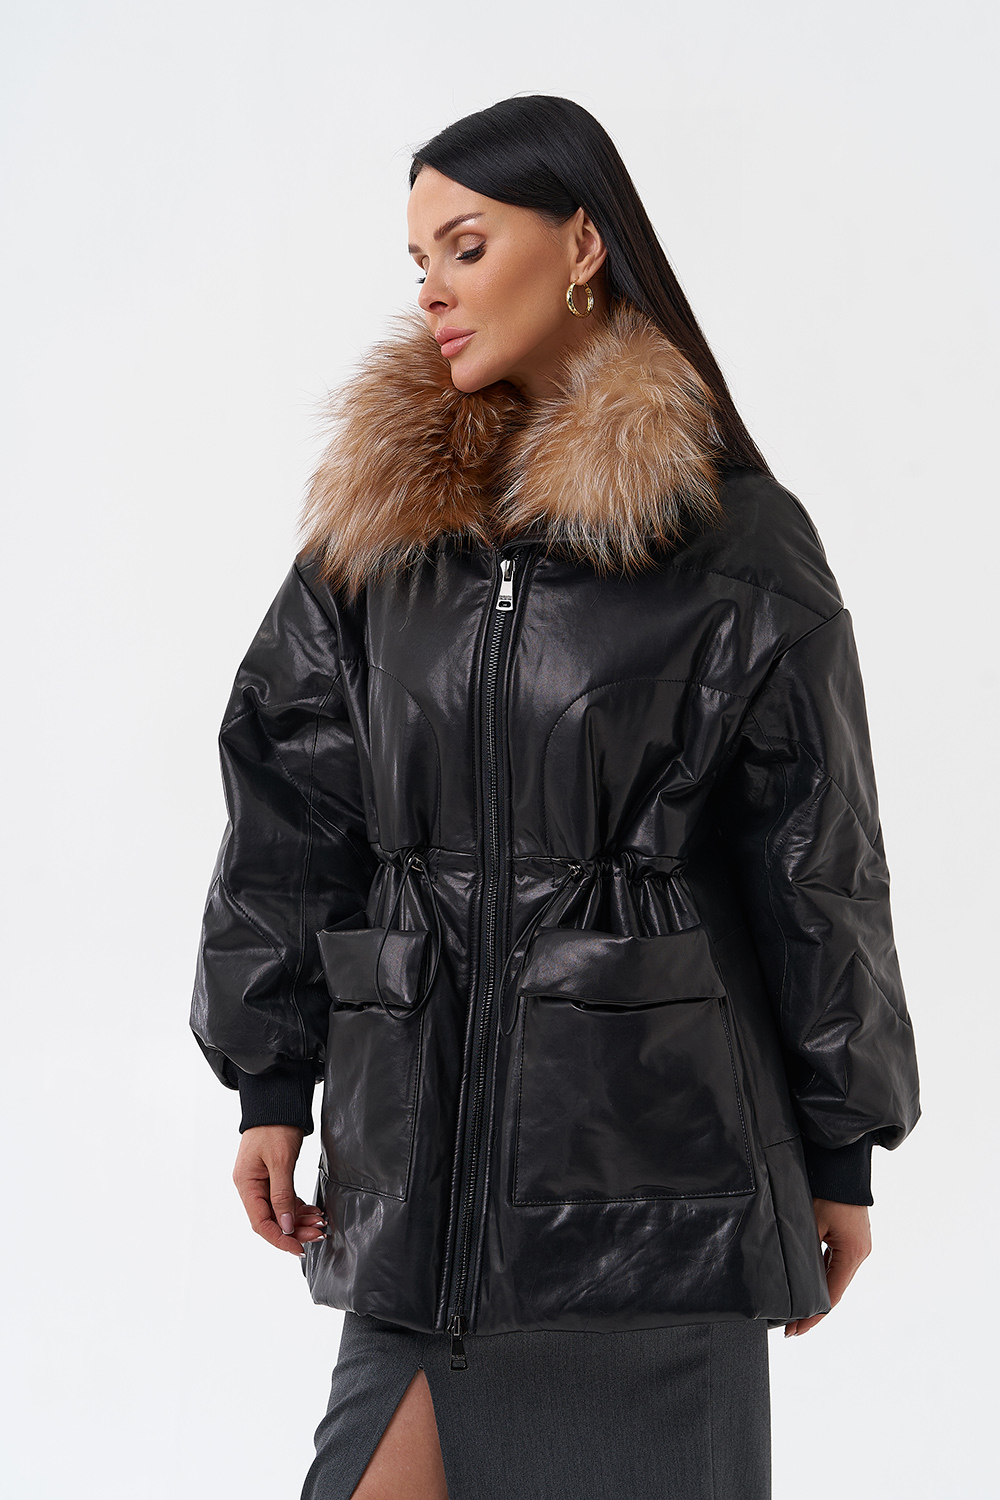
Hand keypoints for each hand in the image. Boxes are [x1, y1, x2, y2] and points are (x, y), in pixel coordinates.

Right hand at [232, 1124, 326, 1255]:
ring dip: (299, 1221)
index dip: (280, 1239)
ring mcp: (261, 1182)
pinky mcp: (272, 1177)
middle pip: (271, 1220)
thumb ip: (282, 1195)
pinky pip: (284, 1200)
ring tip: (319, 1223)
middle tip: (317, 1234)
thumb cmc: (275, 1126)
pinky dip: (298, 1208)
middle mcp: (250, 1186)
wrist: (278, 1101)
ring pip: (279, 1212)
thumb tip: (286, 1226)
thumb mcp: (280, 1160)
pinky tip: (313, 1212)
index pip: (260, 1223)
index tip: (299, 1248)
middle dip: (294, 1230)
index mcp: (246, 1184)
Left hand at [784, 1198, 871, 1336]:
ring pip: (834, 1275)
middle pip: (834, 1288)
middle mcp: (859, 1251)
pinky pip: (835, 1261)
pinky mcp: (850, 1235)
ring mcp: (856, 1243)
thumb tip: (791, 1280)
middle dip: (813, 1307)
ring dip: (817, 1291)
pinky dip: (821, 1274)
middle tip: (791, 1327)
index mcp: (853, 1252)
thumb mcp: (810, 1223)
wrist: (840, 1161)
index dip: (813, 1315)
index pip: (831, 1294)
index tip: (796, 1331)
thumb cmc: (826, 1189)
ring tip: (796, 1310)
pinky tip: (807, 1282)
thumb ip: (805, 1254)